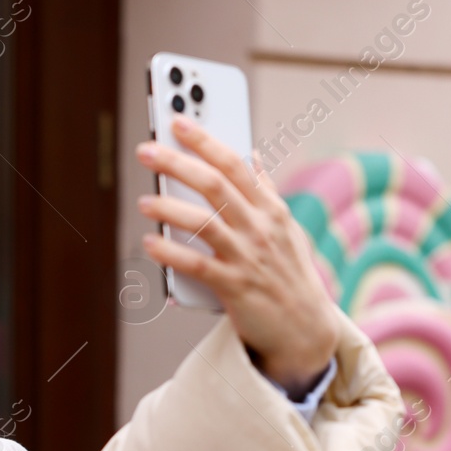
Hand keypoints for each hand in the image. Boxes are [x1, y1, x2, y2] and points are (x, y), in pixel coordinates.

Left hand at [135, 115, 340, 394]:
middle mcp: (259, 228)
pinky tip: (150, 244)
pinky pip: (198, 266)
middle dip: (178, 164)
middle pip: (215, 185)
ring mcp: (247, 257)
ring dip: (170, 210)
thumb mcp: (286, 228)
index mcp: (270, 208)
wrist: (306, 329)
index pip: (235, 163)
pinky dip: (172, 254)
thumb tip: (254, 156)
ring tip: (144, 201)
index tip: (177, 121)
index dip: (205, 140)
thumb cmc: (289, 275)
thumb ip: (266, 191)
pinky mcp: (235, 288)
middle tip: (146, 150)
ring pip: (204, 223)